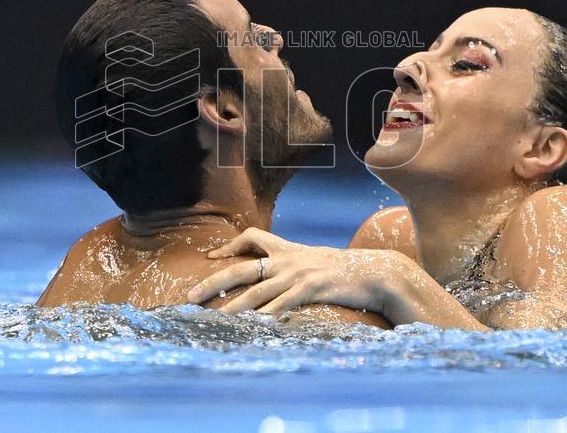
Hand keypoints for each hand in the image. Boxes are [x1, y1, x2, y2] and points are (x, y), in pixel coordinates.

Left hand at [186, 227, 394, 316]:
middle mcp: (288, 260)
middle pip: (241, 269)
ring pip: (256, 292)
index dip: (229, 245)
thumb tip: (279, 278)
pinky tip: (252, 328)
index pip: (252, 237)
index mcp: (289, 250)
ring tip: (213, 320)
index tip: (211, 256)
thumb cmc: (347, 271)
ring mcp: (298, 274)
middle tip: (190, 296)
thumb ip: (296, 266)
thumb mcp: (317, 261)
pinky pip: (282, 306)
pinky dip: (265, 318)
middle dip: (213, 282)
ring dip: (232, 308)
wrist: (376, 273)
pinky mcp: (311, 290)